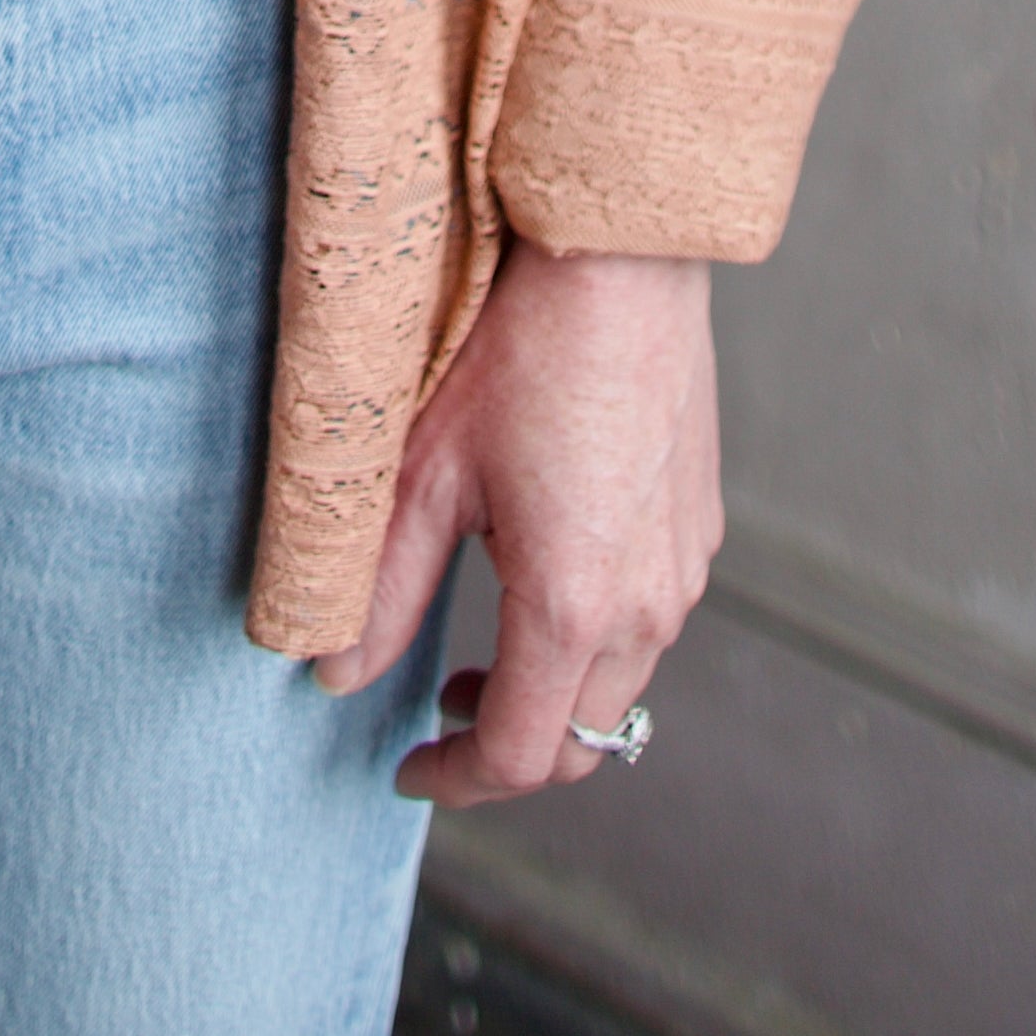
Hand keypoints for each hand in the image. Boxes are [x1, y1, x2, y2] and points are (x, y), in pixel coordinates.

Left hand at [313, 237, 719, 805]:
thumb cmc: (519, 348)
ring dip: (555, 696)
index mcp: (574, 605)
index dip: (457, 779)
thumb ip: (377, 589)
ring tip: (483, 655)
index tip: (408, 765)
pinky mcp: (701, 524)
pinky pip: (651, 621)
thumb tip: (333, 673)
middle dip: (510, 751)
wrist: (621, 256)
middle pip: (584, 740)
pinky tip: (544, 581)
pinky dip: (595, 640)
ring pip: (623, 683)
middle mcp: (648, 604)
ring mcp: (685, 565)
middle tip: (440, 717)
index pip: (523, 756)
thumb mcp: (423, 471)